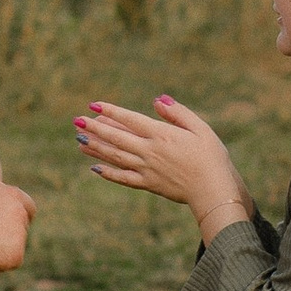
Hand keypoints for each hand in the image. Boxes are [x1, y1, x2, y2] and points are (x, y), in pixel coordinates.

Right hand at [0, 180, 33, 274]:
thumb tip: (7, 197)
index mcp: (13, 196)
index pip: (29, 207)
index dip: (23, 216)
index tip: (16, 223)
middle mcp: (19, 213)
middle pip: (23, 227)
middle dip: (11, 232)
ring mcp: (20, 235)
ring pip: (16, 244)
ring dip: (4, 247)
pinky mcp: (17, 255)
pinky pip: (12, 259)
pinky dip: (1, 261)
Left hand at [73, 95, 254, 239]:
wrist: (213, 190)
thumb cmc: (212, 157)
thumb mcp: (200, 128)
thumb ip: (178, 113)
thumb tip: (157, 100)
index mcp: (161, 134)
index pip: (130, 119)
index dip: (111, 111)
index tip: (94, 105)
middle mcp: (149, 151)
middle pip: (116, 137)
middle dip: (95, 128)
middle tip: (77, 120)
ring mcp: (146, 169)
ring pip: (115, 156)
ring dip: (96, 147)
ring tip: (79, 139)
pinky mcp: (148, 185)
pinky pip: (123, 178)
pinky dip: (108, 173)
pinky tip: (95, 168)